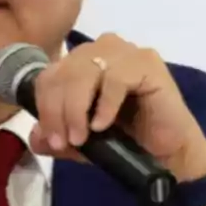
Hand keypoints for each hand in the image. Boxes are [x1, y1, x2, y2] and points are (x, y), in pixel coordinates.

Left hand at [27, 34, 205, 205]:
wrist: (169, 156)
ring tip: (81, 137)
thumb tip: (35, 136)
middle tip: (64, 141)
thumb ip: (56, 136)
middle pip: (64, 72)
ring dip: (76, 108)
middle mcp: (102, 50)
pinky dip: (105, 104)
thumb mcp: (82, 142)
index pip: (50, 75)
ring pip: (85, 71)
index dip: (44, 106)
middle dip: (57, 110)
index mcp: (82, 63)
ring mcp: (126, 53)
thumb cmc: (127, 143)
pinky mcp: (147, 63)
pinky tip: (104, 126)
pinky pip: (115, 78)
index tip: (50, 139)